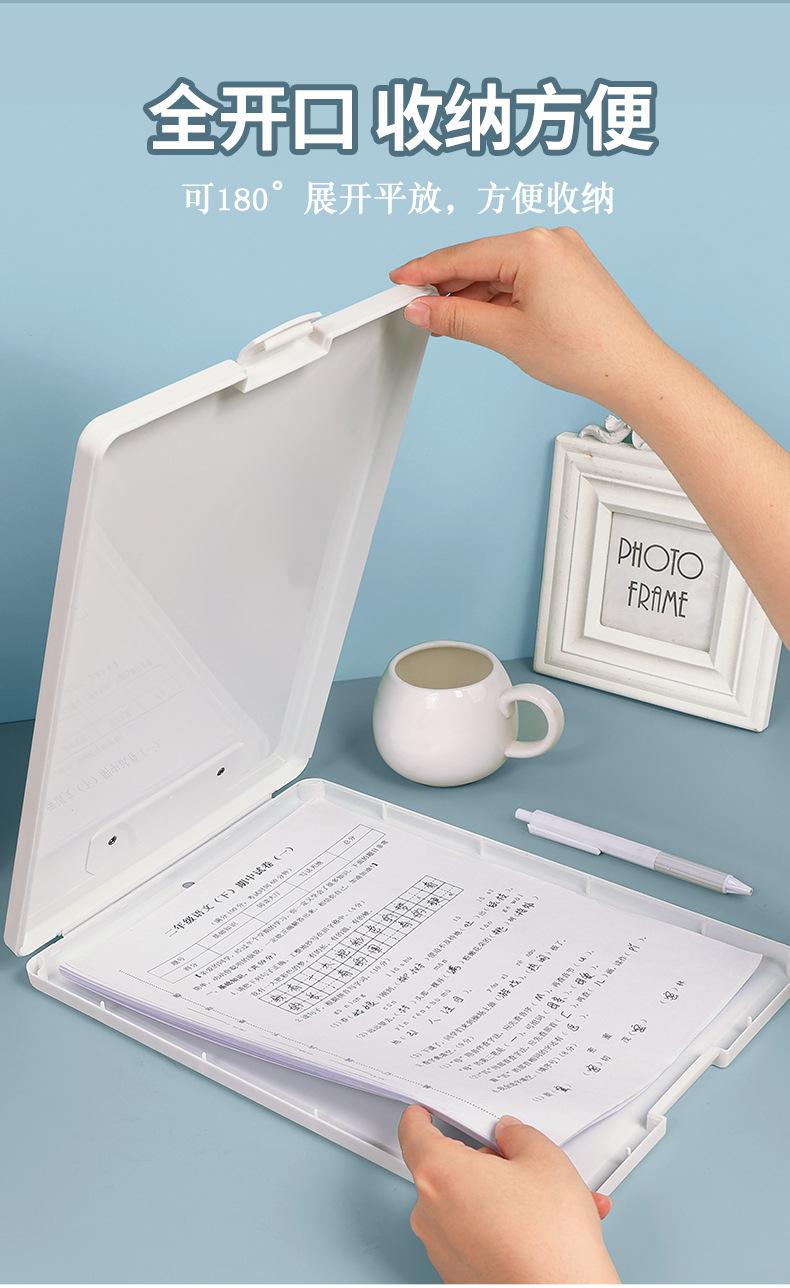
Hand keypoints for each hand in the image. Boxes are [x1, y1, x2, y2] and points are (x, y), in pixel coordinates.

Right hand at [390, 228, 665, 412]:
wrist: (632, 370)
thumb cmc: (584, 352)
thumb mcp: (506, 336)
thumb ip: (456, 318)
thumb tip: (421, 309)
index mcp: (533, 246)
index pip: (463, 254)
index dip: (424, 270)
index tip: (398, 279)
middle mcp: (550, 239)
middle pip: (481, 258)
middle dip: (448, 285)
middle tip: (417, 309)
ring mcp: (564, 252)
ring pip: (501, 269)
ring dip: (473, 294)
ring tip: (449, 322)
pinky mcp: (572, 269)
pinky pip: (522, 276)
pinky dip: (499, 295)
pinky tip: (482, 316)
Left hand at [399, 1105, 618, 1283]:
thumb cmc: (549, 1241)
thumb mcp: (544, 1161)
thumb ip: (519, 1135)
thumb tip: (510, 1136)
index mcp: (439, 1174)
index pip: (414, 1133)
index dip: (421, 1117)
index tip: (423, 1112)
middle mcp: (430, 1214)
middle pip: (449, 1171)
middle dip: (488, 1165)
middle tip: (524, 1166)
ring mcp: (441, 1249)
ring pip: (469, 1206)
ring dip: (505, 1199)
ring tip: (552, 1206)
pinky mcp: (457, 1275)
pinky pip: (476, 1237)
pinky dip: (504, 1228)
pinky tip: (543, 1230)